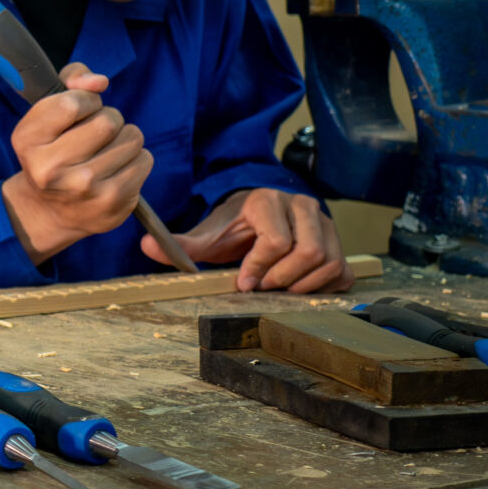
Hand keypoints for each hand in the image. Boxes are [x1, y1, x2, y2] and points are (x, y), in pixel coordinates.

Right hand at [0, 64, 151, 263]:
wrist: (51, 211)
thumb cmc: (53, 149)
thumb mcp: (47, 114)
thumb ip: (70, 81)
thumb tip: (99, 81)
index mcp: (28, 140)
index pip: (72, 102)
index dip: (86, 100)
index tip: (80, 110)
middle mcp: (51, 168)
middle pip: (108, 120)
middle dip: (109, 118)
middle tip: (96, 133)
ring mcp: (84, 187)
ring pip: (132, 137)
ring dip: (125, 138)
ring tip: (107, 151)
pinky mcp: (113, 201)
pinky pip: (144, 159)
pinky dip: (136, 158)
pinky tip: (117, 168)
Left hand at [154, 187, 348, 291]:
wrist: (258, 216)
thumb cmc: (234, 227)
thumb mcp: (209, 233)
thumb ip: (181, 242)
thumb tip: (145, 245)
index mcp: (266, 200)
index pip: (275, 239)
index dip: (259, 267)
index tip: (243, 283)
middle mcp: (302, 207)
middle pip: (307, 252)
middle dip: (281, 277)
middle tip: (262, 287)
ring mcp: (325, 224)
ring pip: (328, 262)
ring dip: (302, 285)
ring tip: (278, 287)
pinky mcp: (338, 243)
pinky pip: (342, 271)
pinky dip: (324, 287)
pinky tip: (300, 288)